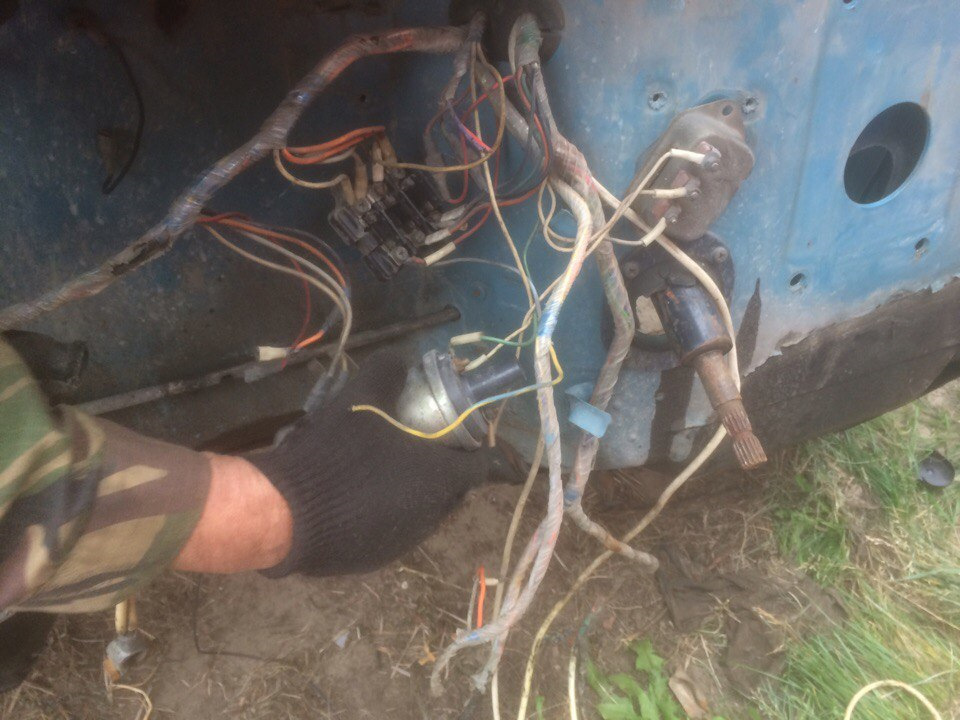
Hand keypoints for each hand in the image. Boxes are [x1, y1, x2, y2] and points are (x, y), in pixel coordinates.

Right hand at [246, 349, 489, 576]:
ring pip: (424, 512)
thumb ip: (388, 372)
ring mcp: (404, 542)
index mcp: (440, 478)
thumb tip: (403, 359)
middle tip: (426, 443)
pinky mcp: (375, 559)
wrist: (286, 513)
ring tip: (388, 466)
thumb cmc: (337, 453)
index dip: (484, 450)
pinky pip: (394, 530)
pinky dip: (388, 511)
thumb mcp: (361, 398)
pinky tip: (360, 495)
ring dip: (416, 490)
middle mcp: (431, 515)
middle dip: (447, 467)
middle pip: (454, 489)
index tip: (474, 437)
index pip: (483, 466)